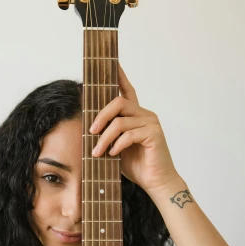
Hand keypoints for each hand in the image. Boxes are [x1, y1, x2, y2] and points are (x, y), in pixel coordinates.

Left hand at [90, 63, 178, 194]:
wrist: (156, 182)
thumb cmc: (136, 166)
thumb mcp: (115, 147)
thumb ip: (107, 134)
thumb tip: (88, 127)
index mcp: (136, 115)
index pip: (127, 90)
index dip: (120, 76)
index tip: (112, 62)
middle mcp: (145, 114)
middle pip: (118, 102)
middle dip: (100, 116)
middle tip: (90, 132)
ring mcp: (151, 123)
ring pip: (120, 121)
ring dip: (105, 137)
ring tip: (97, 152)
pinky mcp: (154, 134)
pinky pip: (129, 134)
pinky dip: (117, 145)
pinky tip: (113, 154)